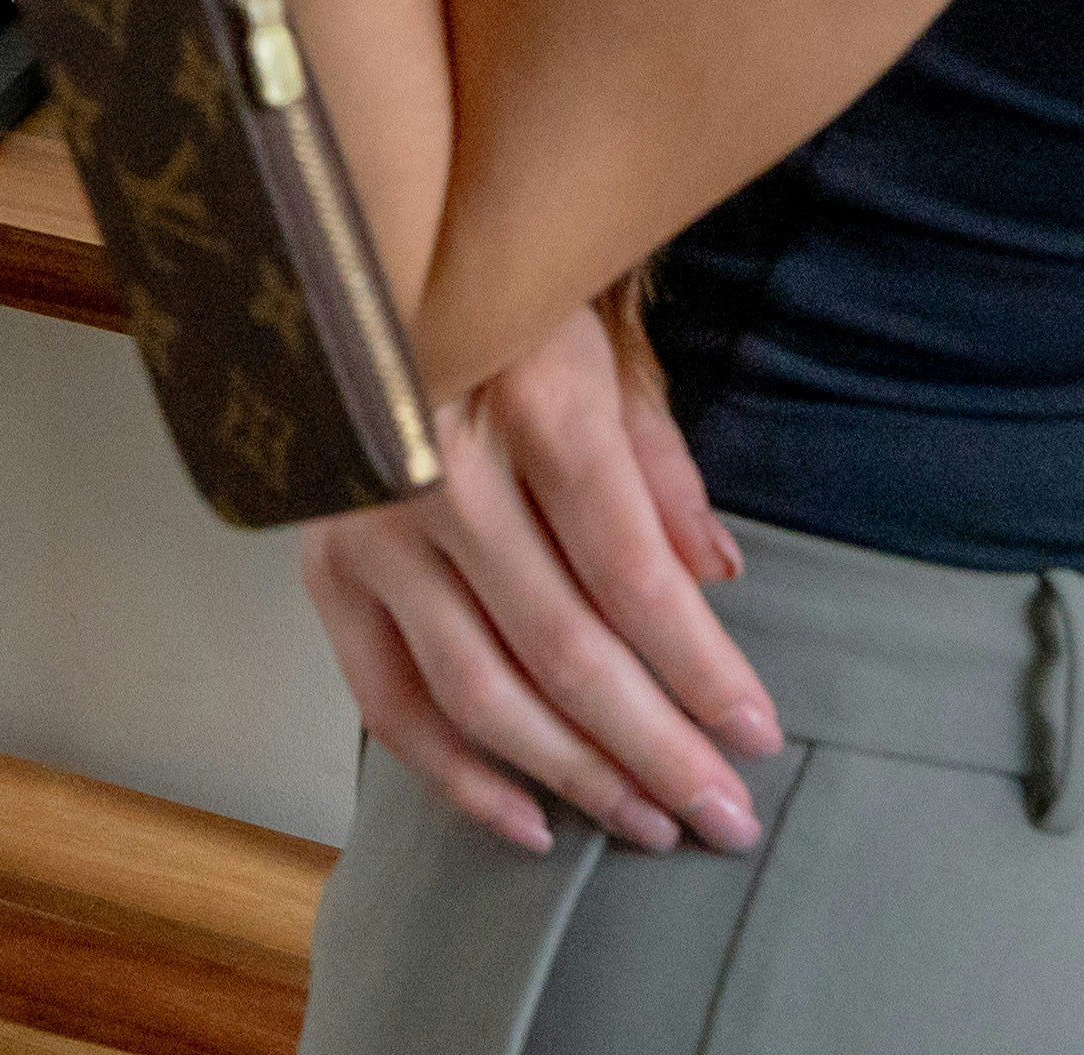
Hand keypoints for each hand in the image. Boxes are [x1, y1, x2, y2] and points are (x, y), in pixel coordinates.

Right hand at [292, 302, 777, 858]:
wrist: (353, 256)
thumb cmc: (508, 304)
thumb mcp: (601, 348)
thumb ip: (659, 466)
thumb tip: (721, 577)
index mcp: (525, 397)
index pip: (631, 572)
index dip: (702, 667)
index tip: (760, 735)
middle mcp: (435, 469)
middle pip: (566, 649)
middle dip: (657, 749)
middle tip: (728, 818)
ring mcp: (367, 526)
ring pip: (483, 694)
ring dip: (576, 777)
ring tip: (652, 826)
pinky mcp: (323, 569)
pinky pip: (390, 704)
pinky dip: (459, 779)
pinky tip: (532, 823)